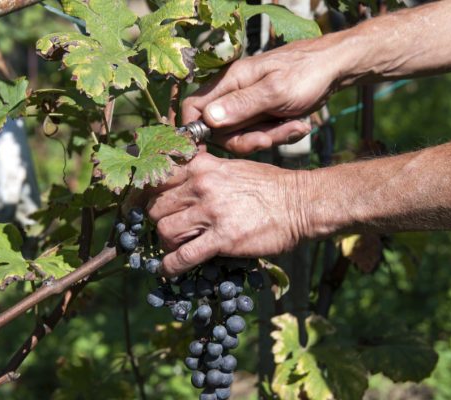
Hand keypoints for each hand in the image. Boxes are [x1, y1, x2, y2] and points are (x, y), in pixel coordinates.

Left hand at [146, 153, 304, 275]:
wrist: (301, 203)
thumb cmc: (270, 186)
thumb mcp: (233, 167)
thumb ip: (205, 172)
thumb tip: (182, 183)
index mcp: (203, 166)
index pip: (158, 178)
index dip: (148, 195)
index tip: (150, 207)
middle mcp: (202, 186)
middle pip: (156, 207)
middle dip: (158, 221)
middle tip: (169, 230)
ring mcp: (211, 212)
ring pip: (165, 231)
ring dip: (166, 244)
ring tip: (177, 248)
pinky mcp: (222, 239)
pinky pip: (183, 256)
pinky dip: (170, 266)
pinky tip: (169, 270)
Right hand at [182, 35, 341, 154]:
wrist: (336, 68)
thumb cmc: (306, 73)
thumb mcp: (275, 91)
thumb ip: (241, 106)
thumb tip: (207, 120)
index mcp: (230, 81)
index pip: (194, 107)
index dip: (195, 131)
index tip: (207, 152)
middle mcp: (234, 93)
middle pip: (221, 130)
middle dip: (248, 140)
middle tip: (273, 137)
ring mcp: (248, 104)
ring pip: (244, 135)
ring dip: (270, 137)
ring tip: (297, 127)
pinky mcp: (263, 113)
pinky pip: (262, 133)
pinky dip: (280, 134)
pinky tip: (300, 126)